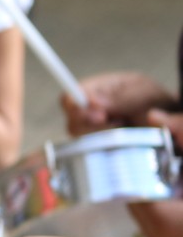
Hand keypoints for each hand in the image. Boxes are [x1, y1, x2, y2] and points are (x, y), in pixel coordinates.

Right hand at [60, 72, 174, 135]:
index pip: (70, 96)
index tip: (99, 115)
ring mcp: (91, 126)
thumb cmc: (154, 100)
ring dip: (101, 135)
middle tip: (115, 123)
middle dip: (91, 125)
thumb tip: (92, 101)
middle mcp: (89, 108)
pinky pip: (90, 148)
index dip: (76, 107)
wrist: (166, 119)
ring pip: (80, 136)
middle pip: (72, 120)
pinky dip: (105, 146)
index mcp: (96, 88)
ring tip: (122, 128)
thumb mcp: (143, 93)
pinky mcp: (96, 142)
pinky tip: (120, 139)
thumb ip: (119, 97)